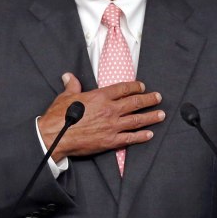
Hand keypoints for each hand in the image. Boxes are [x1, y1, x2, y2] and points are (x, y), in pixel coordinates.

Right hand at [37, 72, 163, 160]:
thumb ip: (72, 85)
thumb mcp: (66, 96)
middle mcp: (109, 110)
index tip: (142, 86)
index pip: (123, 89)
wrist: (55, 136)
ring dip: (151, 117)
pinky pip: (130, 138)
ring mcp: (111, 126)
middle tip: (158, 98)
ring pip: (137, 120)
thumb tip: (69, 76)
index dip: (134, 86)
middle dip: (149, 100)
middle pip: (134, 103)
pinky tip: (149, 134)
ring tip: (161, 114)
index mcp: (100, 97)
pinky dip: (141, 136)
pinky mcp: (110, 141)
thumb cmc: (59, 116)